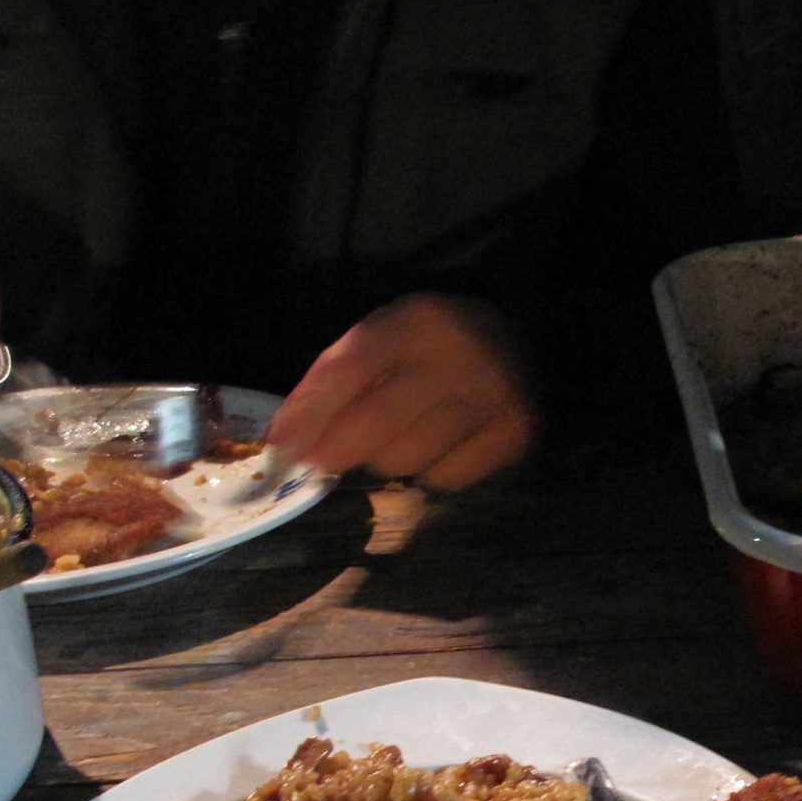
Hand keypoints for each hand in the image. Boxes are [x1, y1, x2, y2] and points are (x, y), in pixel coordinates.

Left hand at [267, 294, 538, 493]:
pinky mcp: (515, 434)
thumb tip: (284, 442)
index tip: (279, 450)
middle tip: (320, 463)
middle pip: (376, 426)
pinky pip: (445, 479)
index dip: (308, 414)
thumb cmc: (433, 345)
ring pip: (407, 461)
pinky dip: (430, 471)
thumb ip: (335, 380)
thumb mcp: (384, 338)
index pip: (350, 370)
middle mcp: (459, 357)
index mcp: (417, 321)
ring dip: (385, 460)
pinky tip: (440, 445)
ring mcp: (493, 398)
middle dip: (335, 452)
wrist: (522, 339)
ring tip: (399, 436)